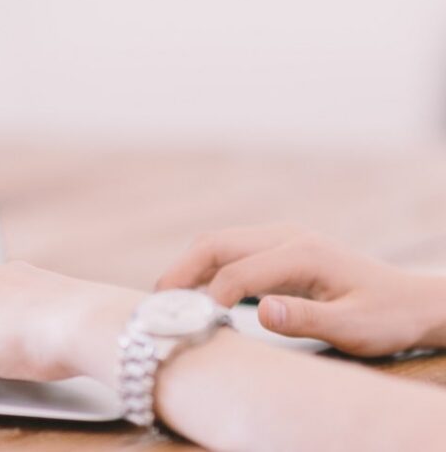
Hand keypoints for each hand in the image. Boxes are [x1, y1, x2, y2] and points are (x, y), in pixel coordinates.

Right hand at [156, 224, 445, 355]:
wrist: (409, 301)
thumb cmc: (384, 317)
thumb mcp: (353, 328)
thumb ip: (306, 320)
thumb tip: (260, 312)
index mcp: (303, 253)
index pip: (237, 272)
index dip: (208, 297)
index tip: (190, 325)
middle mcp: (287, 237)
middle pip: (217, 243)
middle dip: (181, 270)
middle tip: (156, 302)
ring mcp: (280, 240)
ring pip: (218, 243)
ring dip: (188, 266)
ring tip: (166, 298)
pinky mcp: (277, 250)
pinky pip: (230, 252)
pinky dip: (203, 268)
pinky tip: (193, 293)